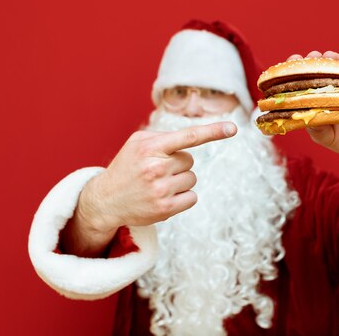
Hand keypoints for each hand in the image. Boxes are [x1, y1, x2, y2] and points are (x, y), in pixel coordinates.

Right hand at [77, 122, 237, 232]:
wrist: (106, 200)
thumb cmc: (126, 167)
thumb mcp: (137, 143)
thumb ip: (163, 137)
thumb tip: (192, 138)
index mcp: (150, 147)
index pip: (188, 136)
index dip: (213, 131)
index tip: (233, 128)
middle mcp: (156, 168)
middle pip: (189, 161)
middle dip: (177, 164)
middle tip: (156, 171)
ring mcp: (161, 190)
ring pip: (191, 179)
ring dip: (179, 180)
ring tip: (157, 184)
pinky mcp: (165, 209)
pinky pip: (192, 197)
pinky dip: (183, 196)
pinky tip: (164, 197)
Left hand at [286, 50, 338, 162]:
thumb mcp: (327, 137)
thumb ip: (317, 128)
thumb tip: (302, 115)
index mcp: (315, 98)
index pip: (302, 79)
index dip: (295, 70)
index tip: (290, 63)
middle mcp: (329, 86)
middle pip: (317, 67)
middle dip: (311, 60)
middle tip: (309, 58)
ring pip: (336, 64)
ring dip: (330, 58)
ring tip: (326, 57)